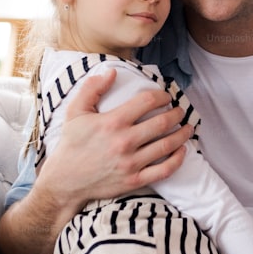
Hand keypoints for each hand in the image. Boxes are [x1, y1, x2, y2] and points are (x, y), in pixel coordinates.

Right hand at [34, 68, 191, 214]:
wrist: (64, 181)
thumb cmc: (71, 145)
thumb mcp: (75, 112)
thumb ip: (92, 89)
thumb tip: (112, 72)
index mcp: (113, 122)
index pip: (147, 101)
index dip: (162, 95)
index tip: (166, 96)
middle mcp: (124, 141)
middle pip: (162, 122)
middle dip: (177, 113)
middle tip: (181, 110)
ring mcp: (131, 162)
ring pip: (167, 145)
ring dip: (182, 134)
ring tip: (188, 127)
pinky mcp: (134, 180)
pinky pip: (164, 170)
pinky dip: (178, 159)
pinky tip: (183, 150)